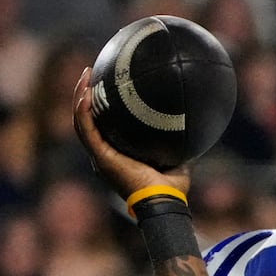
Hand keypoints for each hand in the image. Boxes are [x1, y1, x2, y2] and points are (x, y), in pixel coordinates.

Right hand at [72, 67, 189, 202]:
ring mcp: (99, 156)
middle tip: (90, 73)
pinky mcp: (100, 158)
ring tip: (86, 76)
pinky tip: (85, 94)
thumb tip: (194, 122)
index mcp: (116, 154)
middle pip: (87, 119)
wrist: (163, 203)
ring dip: (80, 97)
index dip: (100, 105)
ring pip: (81, 121)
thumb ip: (180, 141)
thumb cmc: (172, 188)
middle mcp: (103, 154)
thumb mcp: (178, 158)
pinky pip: (86, 130)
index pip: (103, 125)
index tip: (106, 83)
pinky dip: (83, 112)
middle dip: (85, 95)